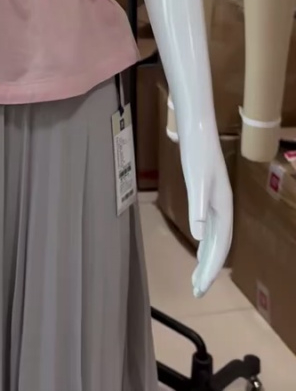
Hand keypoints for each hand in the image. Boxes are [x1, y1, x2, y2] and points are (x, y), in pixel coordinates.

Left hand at [178, 118, 232, 297]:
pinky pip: (208, 227)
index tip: (201, 287)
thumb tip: (198, 235)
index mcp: (223, 208)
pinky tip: (198, 246)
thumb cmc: (198, 153)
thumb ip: (198, 207)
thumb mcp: (197, 179)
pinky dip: (204, 242)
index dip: (211, 268)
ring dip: (206, 259)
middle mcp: (222, 208)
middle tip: (197, 292)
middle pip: (218, 246)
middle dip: (208, 270)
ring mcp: (215, 202)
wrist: (197, 129)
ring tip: (197, 278)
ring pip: (213, 238)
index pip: (219, 246)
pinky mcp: (206, 195)